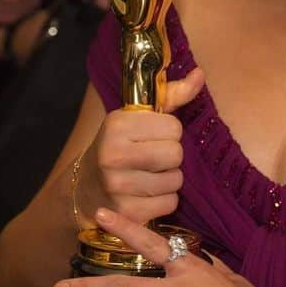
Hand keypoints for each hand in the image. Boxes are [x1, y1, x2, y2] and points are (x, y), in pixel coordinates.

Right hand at [72, 69, 203, 227]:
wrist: (85, 189)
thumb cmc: (120, 146)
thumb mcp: (138, 117)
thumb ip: (171, 96)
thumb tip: (200, 74)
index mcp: (117, 125)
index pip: (174, 127)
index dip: (168, 133)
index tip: (151, 136)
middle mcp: (112, 154)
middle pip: (176, 154)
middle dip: (171, 157)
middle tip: (153, 158)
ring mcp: (117, 186)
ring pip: (175, 181)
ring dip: (169, 180)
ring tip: (149, 176)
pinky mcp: (126, 212)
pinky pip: (169, 203)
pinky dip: (164, 201)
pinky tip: (146, 195)